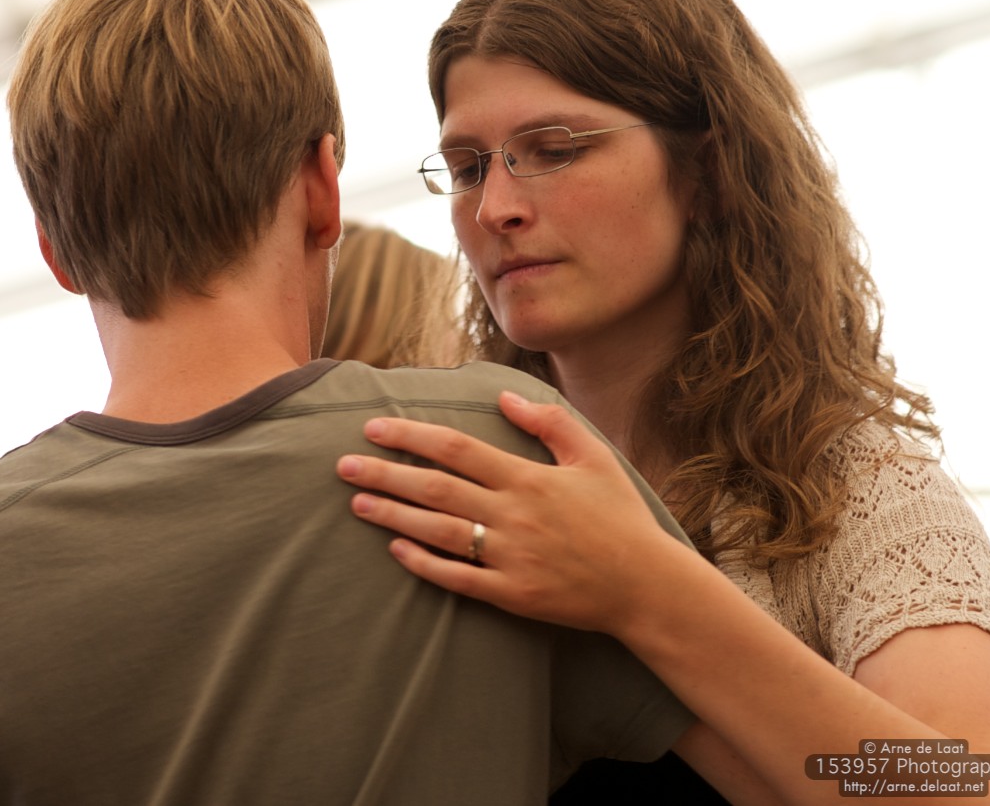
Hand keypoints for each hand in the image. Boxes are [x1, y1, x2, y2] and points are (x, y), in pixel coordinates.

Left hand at [336, 390, 689, 635]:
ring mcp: (511, 558)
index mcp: (529, 479)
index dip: (411, 436)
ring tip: (356, 501)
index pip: (456, 449)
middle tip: (342, 464)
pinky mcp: (513, 595)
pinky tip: (394, 548)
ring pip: (438, 532)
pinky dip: (423, 563)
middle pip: (436, 489)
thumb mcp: (594, 457)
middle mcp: (514, 516)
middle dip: (385, 473)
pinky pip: (457, 579)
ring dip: (393, 514)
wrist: (647, 587)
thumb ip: (549, 422)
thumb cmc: (620, 517)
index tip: (374, 426)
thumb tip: (503, 395)